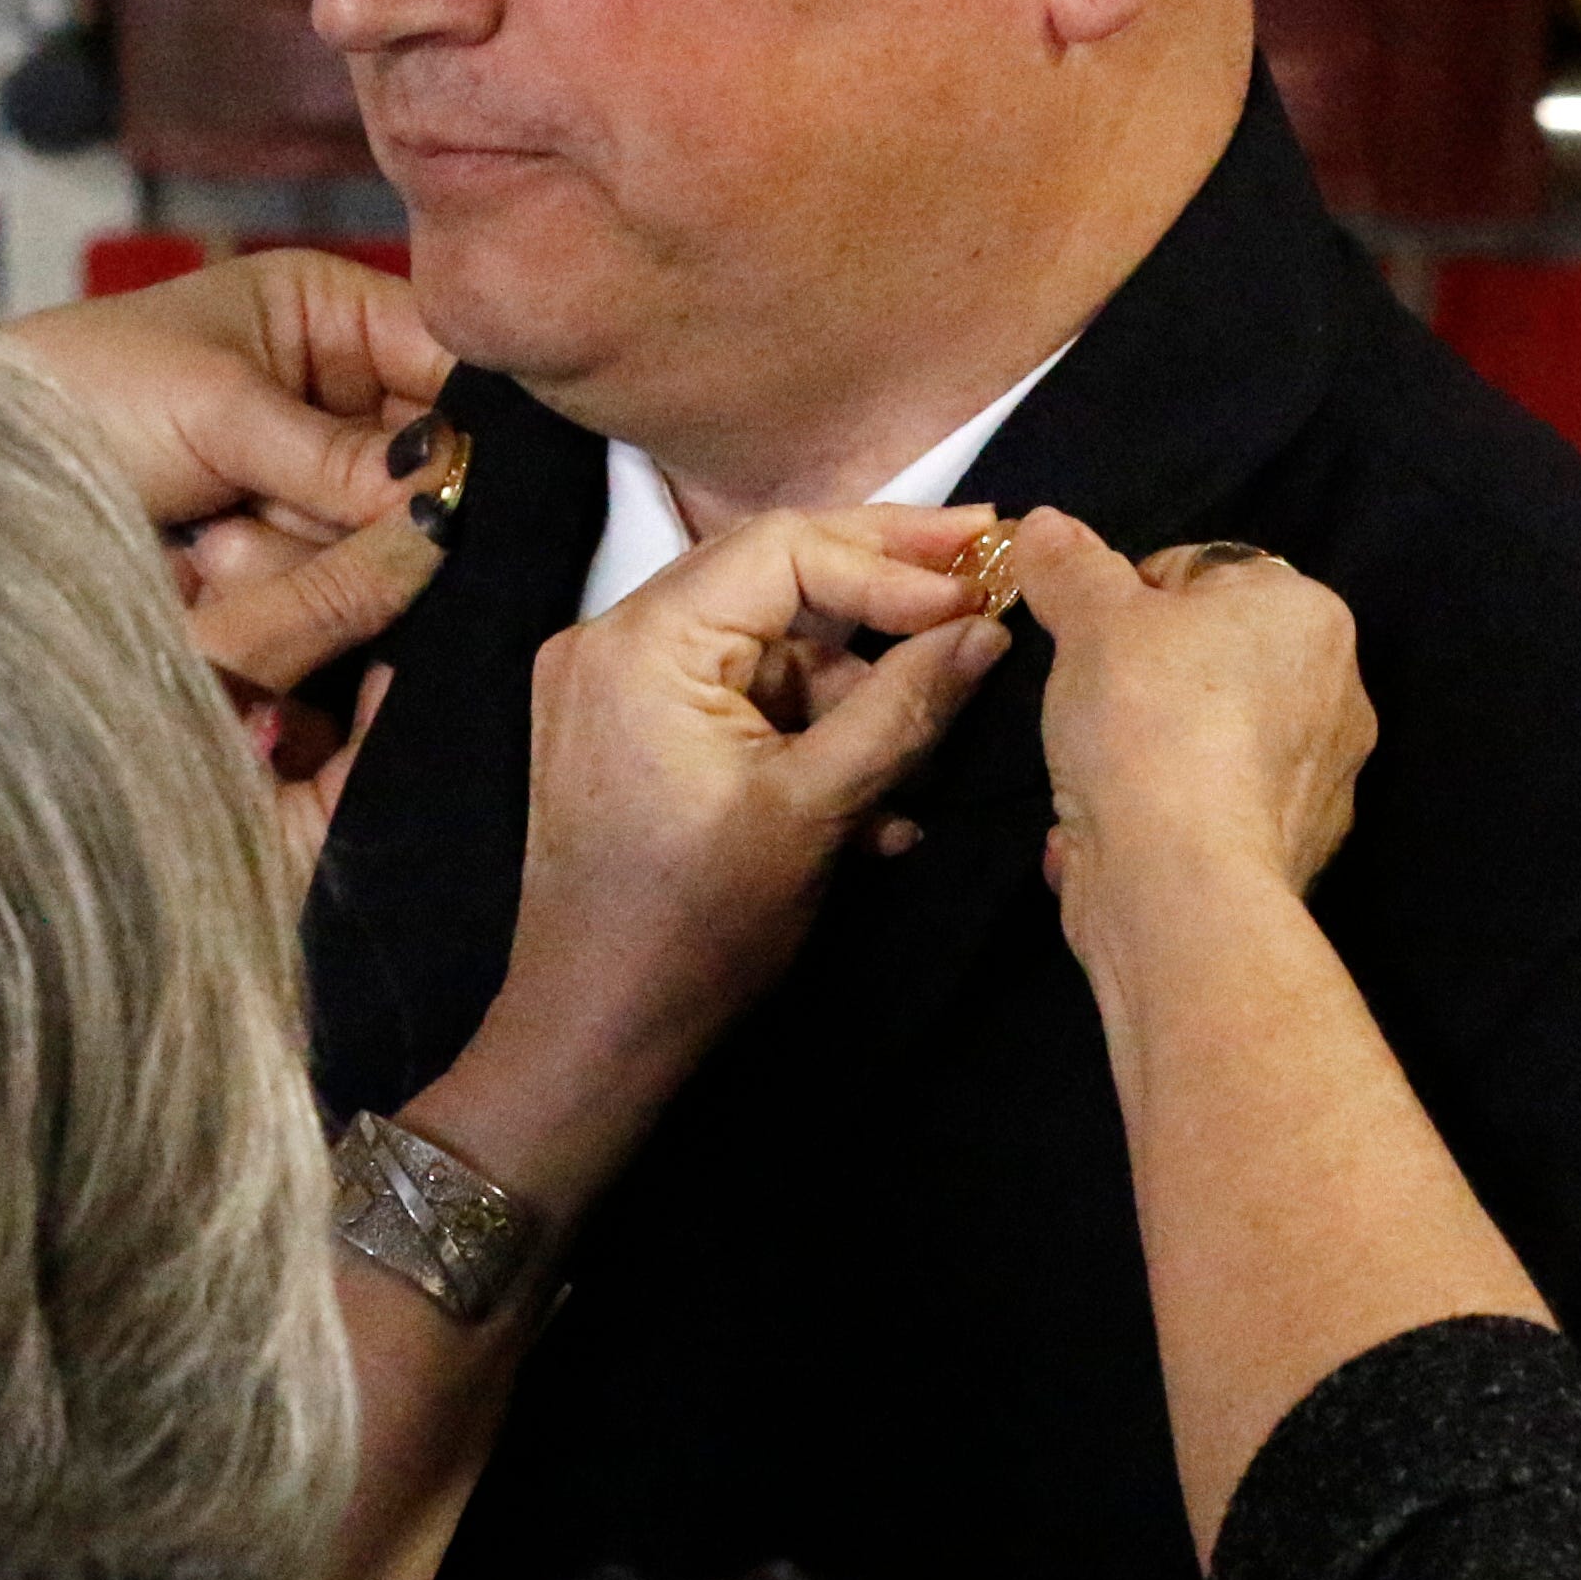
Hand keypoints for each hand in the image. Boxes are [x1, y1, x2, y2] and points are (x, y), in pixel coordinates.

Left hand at [13, 257, 461, 870]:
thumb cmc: (75, 401)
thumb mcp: (214, 411)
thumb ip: (336, 455)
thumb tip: (448, 493)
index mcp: (327, 315)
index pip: (451, 360)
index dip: (468, 426)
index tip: (454, 486)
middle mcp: (331, 397)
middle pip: (423, 470)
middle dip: (348, 506)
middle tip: (263, 510)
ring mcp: (303, 485)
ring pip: (370, 542)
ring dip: (289, 551)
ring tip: (204, 534)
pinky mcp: (274, 557)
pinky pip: (318, 589)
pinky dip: (262, 584)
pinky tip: (201, 565)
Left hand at [439, 504, 1006, 1213]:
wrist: (595, 1032)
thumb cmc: (693, 928)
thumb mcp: (815, 811)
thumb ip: (903, 709)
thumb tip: (985, 628)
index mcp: (640, 642)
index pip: (783, 547)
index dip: (892, 561)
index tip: (980, 585)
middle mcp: (610, 642)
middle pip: (771, 577)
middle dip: (883, 595)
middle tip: (984, 570)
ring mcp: (612, 688)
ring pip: (765, 648)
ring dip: (854, 695)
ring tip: (925, 761)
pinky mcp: (627, 734)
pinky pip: (737, 700)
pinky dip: (807, 736)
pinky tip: (873, 812)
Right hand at [1010, 510, 1373, 966]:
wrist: (1181, 879)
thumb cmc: (1146, 720)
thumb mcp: (1091, 621)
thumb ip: (1071, 567)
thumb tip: (1045, 524)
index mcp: (1305, 610)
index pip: (1201, 572)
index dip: (1128, 598)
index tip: (1086, 640)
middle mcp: (1338, 685)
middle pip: (1213, 656)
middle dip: (1147, 677)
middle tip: (1088, 704)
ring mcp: (1327, 775)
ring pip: (1215, 735)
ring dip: (1158, 747)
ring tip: (1097, 774)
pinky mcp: (1300, 848)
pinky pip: (1218, 806)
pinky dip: (1172, 811)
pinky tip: (1119, 829)